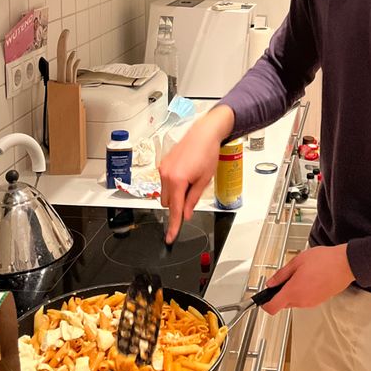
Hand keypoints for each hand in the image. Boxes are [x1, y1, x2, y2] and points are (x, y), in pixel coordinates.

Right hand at [159, 105, 233, 242]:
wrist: (204, 133)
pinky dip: (173, 184)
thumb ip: (193, 199)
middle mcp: (166, 175)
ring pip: (165, 193)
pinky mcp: (163, 164)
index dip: (173, 225)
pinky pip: (165, 182)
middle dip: (178, 204)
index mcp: (177, 180)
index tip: (170, 237)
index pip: (174, 210)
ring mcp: (163, 169)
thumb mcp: (204, 180)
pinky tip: (186, 173)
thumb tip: (186, 214)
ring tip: (191, 179)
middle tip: (193, 193)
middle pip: (167, 203)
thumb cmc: (207, 153)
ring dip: (175, 194)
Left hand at [259, 244, 354, 314]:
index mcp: (293, 291)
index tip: (263, 298)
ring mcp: (311, 302)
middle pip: (283, 303)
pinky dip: (302, 292)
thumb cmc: (324, 261)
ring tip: (301, 274)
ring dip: (293, 291)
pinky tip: (309, 278)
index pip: (272, 308)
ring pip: (294, 301)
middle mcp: (302, 301)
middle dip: (281, 293)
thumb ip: (282, 274)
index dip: (264, 304)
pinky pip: (305, 300)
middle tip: (285, 277)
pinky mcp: (319, 301)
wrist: (345, 264)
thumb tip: (271, 283)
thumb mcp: (297, 261)